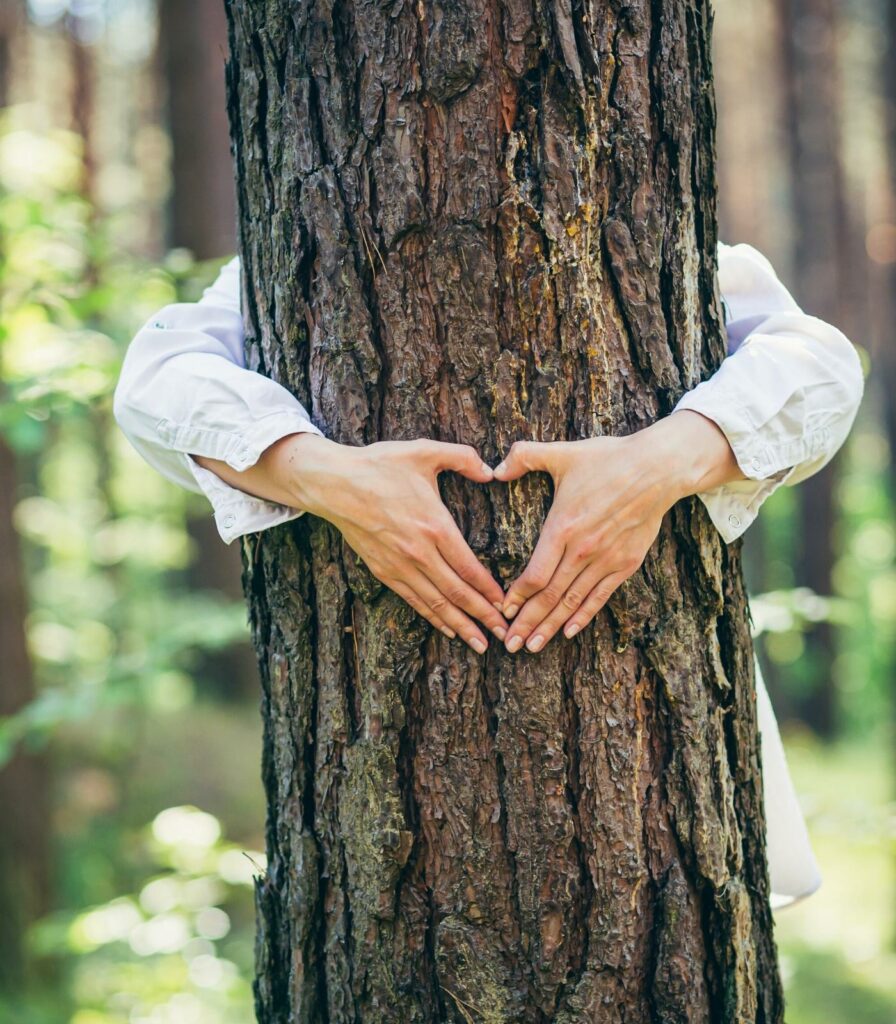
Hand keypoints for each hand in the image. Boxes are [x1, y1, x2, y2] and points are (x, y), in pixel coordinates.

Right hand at [244, 434, 507, 653]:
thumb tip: (491, 471)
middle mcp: (419, 552)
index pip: (469, 568)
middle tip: (505, 635)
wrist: (334, 483)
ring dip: (460, 626)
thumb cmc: (380, 465)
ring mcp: (399, 565)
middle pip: (457, 593)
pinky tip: (448, 629)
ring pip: (436, 603)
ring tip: (481, 644)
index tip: (507, 606)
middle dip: (483, 617)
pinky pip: (413, 600)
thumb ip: (463, 458)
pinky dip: (433, 617)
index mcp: (434, 525)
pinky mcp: (383, 571)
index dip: (490, 591)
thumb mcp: (424, 451)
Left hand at [493, 411, 744, 652]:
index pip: (534, 574)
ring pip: (572, 602)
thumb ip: (524, 457)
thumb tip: (494, 468)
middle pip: (550, 596)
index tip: (502, 611)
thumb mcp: (562, 453)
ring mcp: (606, 560)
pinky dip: (583, 617)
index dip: (516, 597)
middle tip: (510, 645)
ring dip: (550, 627)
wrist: (658, 468)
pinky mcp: (625, 564)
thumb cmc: (608, 459)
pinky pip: (600, 597)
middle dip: (527, 623)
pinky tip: (568, 632)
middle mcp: (582, 550)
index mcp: (563, 527)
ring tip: (532, 646)